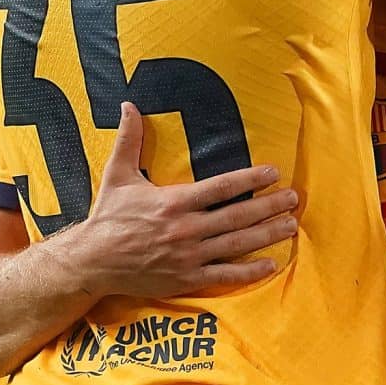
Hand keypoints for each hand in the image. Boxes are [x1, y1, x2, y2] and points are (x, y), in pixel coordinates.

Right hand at [61, 103, 297, 299]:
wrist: (92, 261)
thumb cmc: (107, 217)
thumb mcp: (117, 175)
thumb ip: (129, 140)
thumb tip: (128, 105)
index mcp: (174, 201)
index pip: (222, 187)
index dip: (251, 179)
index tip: (273, 172)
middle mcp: (186, 229)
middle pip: (238, 215)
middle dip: (269, 206)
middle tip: (293, 198)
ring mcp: (188, 256)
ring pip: (237, 244)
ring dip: (267, 234)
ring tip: (291, 225)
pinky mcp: (186, 279)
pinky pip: (224, 275)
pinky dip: (248, 271)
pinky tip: (270, 264)